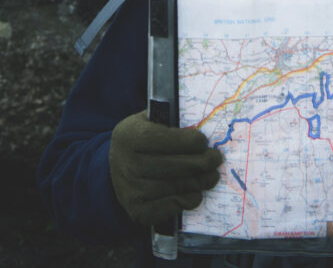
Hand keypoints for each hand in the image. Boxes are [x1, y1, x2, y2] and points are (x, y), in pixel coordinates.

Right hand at [109, 110, 222, 226]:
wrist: (116, 168)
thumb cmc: (140, 138)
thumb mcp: (147, 120)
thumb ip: (170, 120)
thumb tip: (203, 126)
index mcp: (130, 136)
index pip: (167, 139)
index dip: (190, 141)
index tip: (204, 141)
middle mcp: (127, 164)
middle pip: (176, 166)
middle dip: (203, 162)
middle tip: (216, 159)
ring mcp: (131, 190)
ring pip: (177, 186)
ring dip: (200, 182)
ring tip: (212, 176)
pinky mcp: (138, 210)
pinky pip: (172, 206)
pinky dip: (188, 200)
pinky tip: (196, 192)